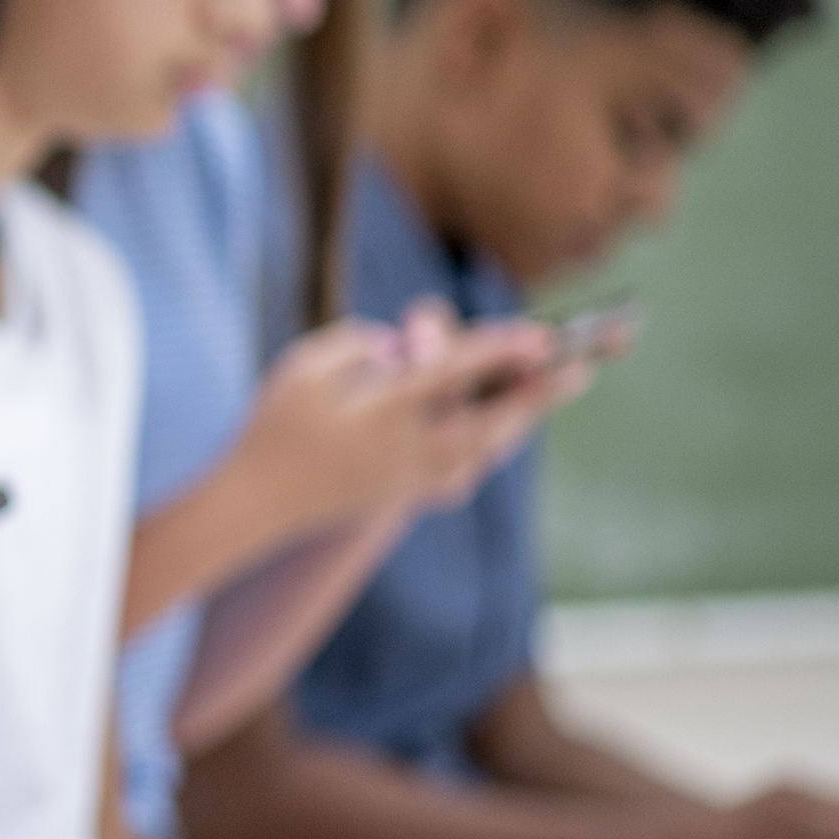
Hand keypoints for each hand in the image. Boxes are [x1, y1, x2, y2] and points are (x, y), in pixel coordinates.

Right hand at [219, 305, 565, 536]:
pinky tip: (499, 433)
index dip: (499, 351)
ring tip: (549, 390)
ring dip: (519, 419)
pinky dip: (487, 450)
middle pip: (489, 420)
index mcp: (377, 412)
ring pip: (484, 450)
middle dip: (537, 394)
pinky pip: (465, 472)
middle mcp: (404, 450)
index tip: (538, 335)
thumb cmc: (274, 425)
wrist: (257, 503)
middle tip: (581, 368)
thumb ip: (355, 343)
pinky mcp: (407, 497)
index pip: (451, 374)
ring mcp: (409, 480)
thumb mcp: (302, 366)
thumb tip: (402, 347)